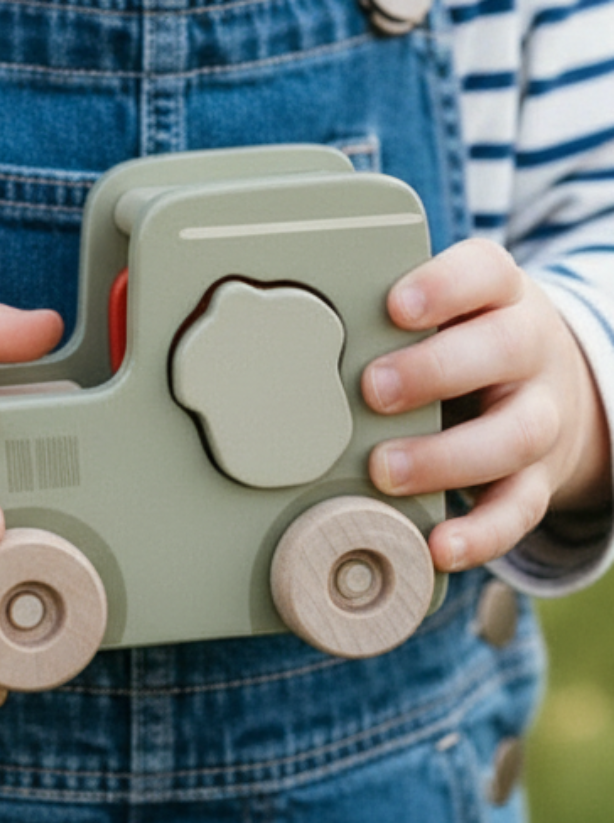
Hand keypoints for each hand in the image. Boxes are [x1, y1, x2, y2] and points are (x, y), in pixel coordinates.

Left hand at [363, 238, 610, 572]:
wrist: (546, 388)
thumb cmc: (460, 349)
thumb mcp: (441, 318)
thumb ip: (382, 325)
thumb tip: (281, 344)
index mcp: (497, 301)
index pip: (485, 273)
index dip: (445, 287)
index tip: (395, 307)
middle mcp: (528, 352)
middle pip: (503, 349)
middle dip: (435, 371)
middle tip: (373, 391)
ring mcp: (537, 416)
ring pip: (514, 434)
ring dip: (446, 457)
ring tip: (384, 471)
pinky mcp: (537, 478)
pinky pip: (520, 508)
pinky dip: (481, 533)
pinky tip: (438, 544)